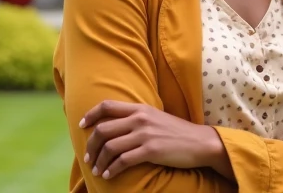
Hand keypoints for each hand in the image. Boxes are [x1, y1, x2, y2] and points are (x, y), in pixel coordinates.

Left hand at [79, 100, 225, 179]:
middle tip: (88, 157)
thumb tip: (114, 126)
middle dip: (91, 145)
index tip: (82, 126)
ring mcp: (145, 134)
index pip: (106, 106)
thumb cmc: (176, 132)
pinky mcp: (151, 150)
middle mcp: (140, 118)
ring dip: (99, 161)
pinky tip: (109, 175)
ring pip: (110, 147)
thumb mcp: (155, 117)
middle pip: (103, 130)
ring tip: (97, 170)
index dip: (90, 115)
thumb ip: (136, 118)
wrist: (200, 142)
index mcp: (139, 108)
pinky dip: (112, 169)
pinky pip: (123, 161)